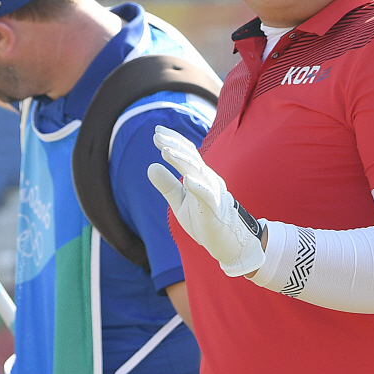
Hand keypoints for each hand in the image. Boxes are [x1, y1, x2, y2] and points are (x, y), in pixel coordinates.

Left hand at [148, 126, 265, 276]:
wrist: (223, 241)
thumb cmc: (202, 219)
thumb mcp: (178, 201)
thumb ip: (167, 185)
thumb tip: (150, 166)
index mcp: (200, 176)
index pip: (187, 153)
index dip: (173, 141)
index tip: (157, 132)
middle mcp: (207, 179)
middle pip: (191, 157)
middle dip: (174, 144)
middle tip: (157, 135)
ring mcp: (212, 193)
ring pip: (198, 172)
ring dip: (182, 161)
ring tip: (166, 151)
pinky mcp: (214, 209)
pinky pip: (207, 196)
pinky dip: (198, 187)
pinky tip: (187, 180)